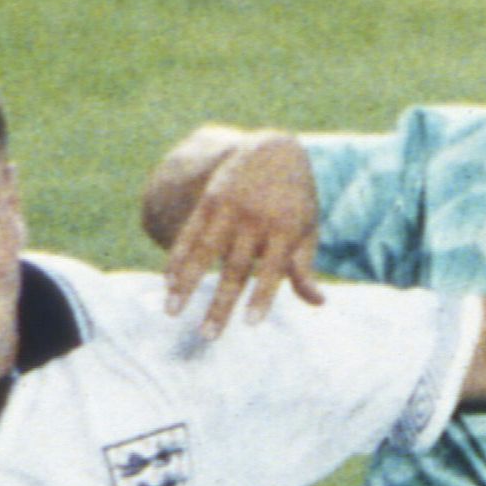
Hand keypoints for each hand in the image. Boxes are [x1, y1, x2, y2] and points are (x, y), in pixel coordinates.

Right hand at [161, 135, 324, 336]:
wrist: (272, 149)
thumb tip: (319, 303)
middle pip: (235, 269)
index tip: (250, 324)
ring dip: (186, 285)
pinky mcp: (209, 202)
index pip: (273, 270)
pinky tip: (166, 283)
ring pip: (204, 253)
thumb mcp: (306, 228)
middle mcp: (255, 220)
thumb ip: (304, 267)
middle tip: (208, 336)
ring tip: (171, 312)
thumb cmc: (295, 200)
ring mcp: (229, 210)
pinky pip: (189, 234)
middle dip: (220, 304)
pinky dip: (177, 259)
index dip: (262, 297)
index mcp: (285, 229)